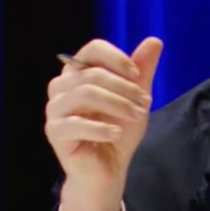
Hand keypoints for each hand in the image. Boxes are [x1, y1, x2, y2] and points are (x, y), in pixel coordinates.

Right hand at [44, 36, 161, 210]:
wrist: (107, 170)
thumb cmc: (118, 131)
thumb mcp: (135, 99)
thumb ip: (142, 71)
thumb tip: (154, 40)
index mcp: (79, 73)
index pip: (92, 49)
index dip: (116, 58)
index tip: (137, 75)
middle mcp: (61, 87)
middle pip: (91, 74)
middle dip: (124, 88)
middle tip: (145, 105)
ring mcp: (55, 109)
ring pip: (84, 94)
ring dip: (117, 105)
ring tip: (137, 117)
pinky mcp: (54, 132)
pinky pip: (75, 123)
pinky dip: (100, 127)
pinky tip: (116, 133)